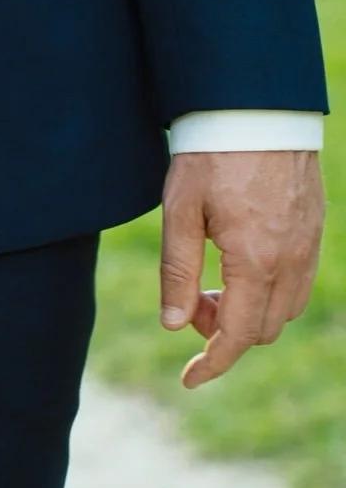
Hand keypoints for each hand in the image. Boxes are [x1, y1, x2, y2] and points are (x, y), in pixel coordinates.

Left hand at [159, 147, 323, 388]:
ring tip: (210, 283)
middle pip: (262, 329)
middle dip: (223, 332)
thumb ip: (178, 270)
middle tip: (188, 303)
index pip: (237, 335)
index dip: (212, 363)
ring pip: (283, 310)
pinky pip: (297, 284)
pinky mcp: (314, 232)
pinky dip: (269, 293)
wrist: (256, 108)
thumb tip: (173, 326)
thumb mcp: (179, 209)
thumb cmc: (210, 154)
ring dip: (248, 313)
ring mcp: (308, 247)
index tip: (188, 379)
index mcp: (255, 260)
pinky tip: (239, 266)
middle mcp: (290, 261)